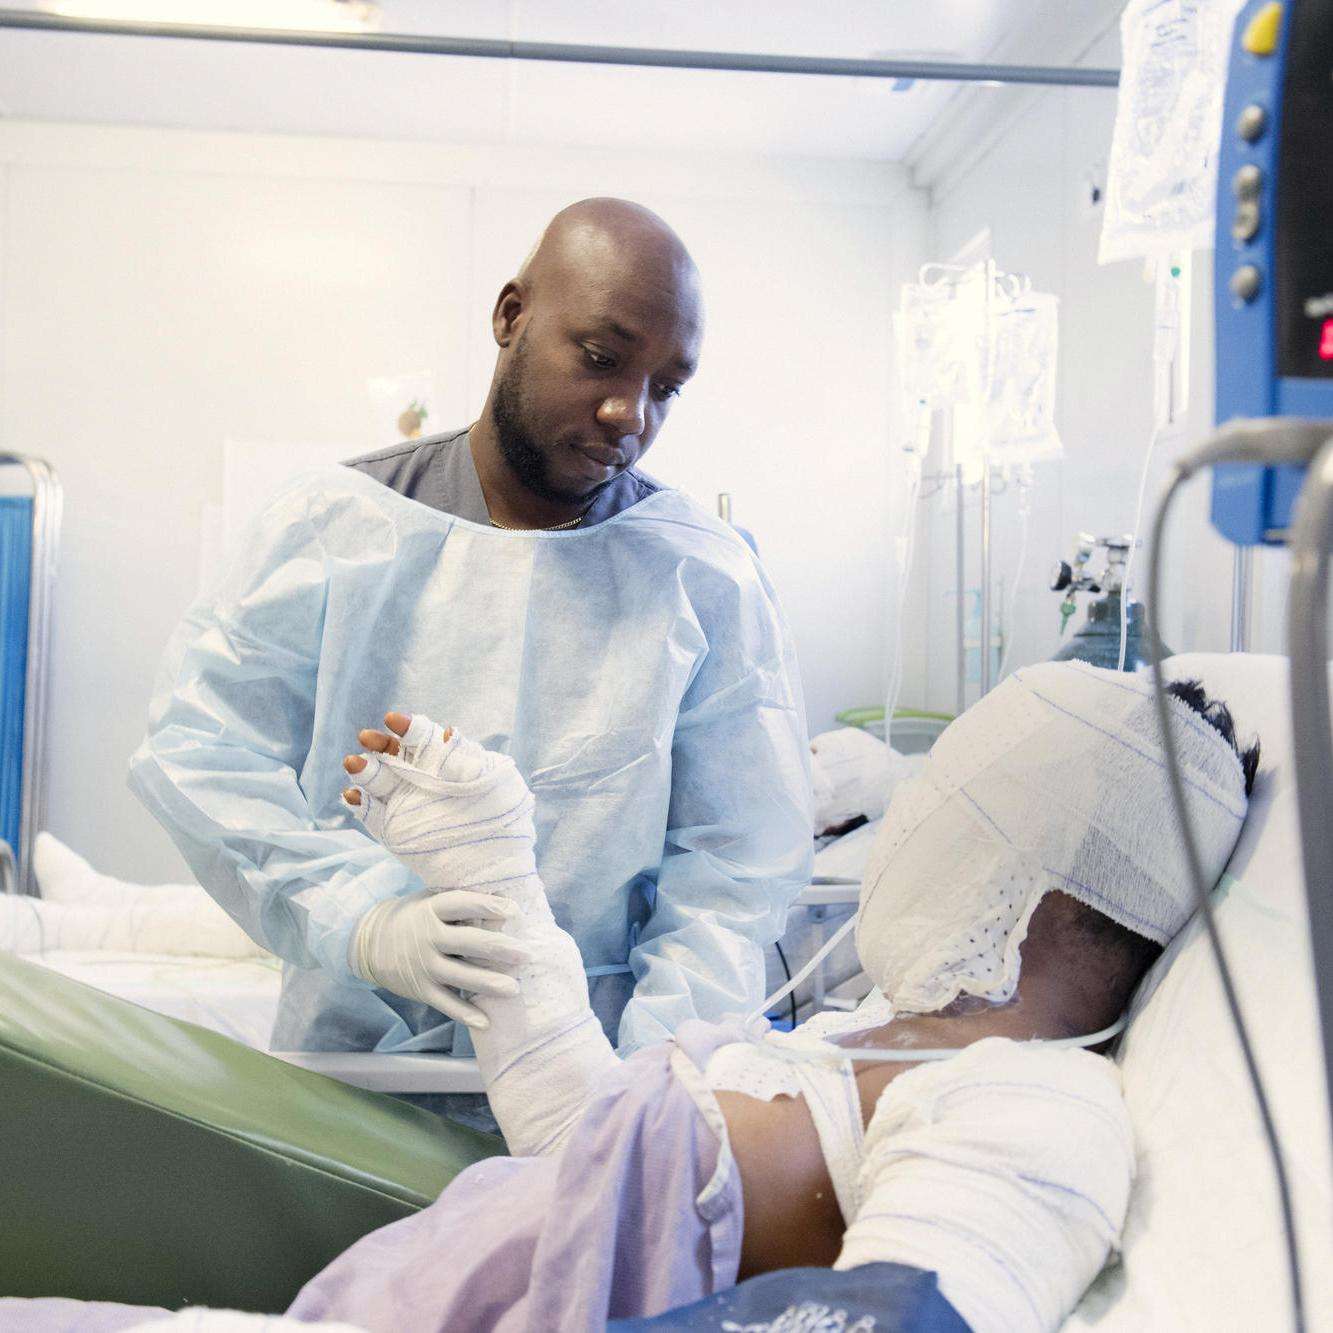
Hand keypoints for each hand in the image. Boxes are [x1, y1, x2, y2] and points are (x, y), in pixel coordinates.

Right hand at [350, 886, 530, 1028]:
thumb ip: (461, 901)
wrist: (370, 943)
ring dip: (487, 983)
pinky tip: (486, 1022)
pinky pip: (445, 1004)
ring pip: (459, 976)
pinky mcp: (421, 989)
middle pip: (466, 942)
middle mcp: (427, 937)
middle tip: (525, 954)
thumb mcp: (431, 900)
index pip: (461, 904)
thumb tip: (505, 897)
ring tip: (514, 989)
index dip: (486, 905)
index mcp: (431, 910)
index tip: (513, 909)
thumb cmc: (415, 916)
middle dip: (497, 948)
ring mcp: (423, 965)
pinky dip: (465, 1014)